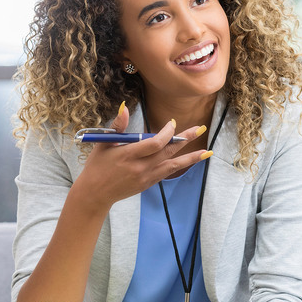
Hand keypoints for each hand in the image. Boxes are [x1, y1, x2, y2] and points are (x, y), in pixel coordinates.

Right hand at [69, 102, 209, 210]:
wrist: (95, 194)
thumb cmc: (97, 166)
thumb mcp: (103, 143)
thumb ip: (117, 126)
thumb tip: (125, 107)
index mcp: (128, 154)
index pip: (154, 143)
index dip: (167, 133)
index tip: (172, 123)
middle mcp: (140, 167)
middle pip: (168, 152)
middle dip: (185, 139)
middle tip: (200, 128)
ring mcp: (145, 177)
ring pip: (173, 165)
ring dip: (190, 158)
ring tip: (206, 152)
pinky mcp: (147, 184)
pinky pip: (167, 173)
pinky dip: (179, 166)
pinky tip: (190, 160)